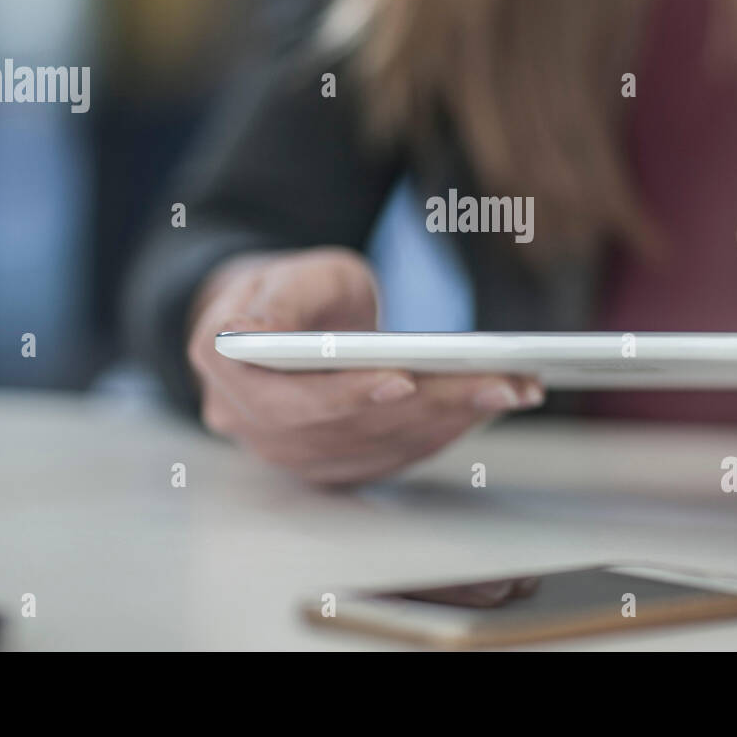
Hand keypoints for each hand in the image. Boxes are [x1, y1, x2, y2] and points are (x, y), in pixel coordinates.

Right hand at [186, 247, 542, 483]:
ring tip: (512, 387)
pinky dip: (447, 430)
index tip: (403, 378)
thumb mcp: (288, 270)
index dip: (345, 395)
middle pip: (350, 429)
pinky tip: (489, 403)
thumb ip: (280, 299)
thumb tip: (263, 333)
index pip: (286, 401)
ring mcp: (293, 454)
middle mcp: (251, 427)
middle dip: (430, 403)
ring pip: (380, 447)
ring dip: (452, 419)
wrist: (286, 318)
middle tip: (498, 379)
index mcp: (224, 372)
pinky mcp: (334, 465)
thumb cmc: (291, 288)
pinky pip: (395, 456)